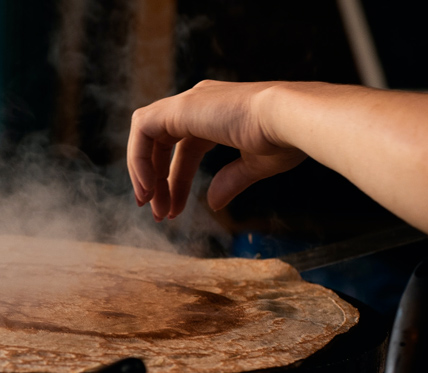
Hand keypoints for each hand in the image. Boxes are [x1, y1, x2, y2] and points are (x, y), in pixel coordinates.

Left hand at [126, 80, 308, 219]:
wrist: (289, 118)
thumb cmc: (284, 138)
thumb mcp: (255, 164)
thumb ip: (231, 180)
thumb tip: (214, 204)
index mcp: (218, 114)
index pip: (186, 150)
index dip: (174, 182)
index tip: (171, 211)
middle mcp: (200, 104)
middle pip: (163, 144)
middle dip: (157, 182)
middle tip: (158, 215)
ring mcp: (188, 102)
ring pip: (146, 135)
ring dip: (144, 172)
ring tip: (150, 206)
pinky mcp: (179, 107)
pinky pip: (142, 130)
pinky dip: (138, 158)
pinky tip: (149, 187)